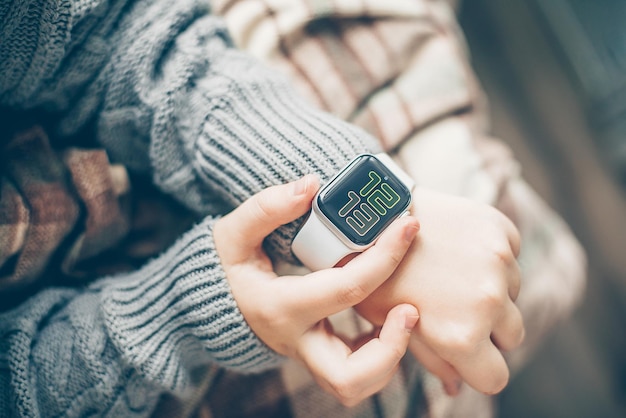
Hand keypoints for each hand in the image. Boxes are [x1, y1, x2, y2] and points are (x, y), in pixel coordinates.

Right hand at [213, 175, 420, 405]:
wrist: (213, 304)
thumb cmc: (225, 267)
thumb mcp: (233, 233)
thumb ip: (266, 208)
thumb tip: (311, 185)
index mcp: (279, 307)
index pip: (345, 290)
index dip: (385, 257)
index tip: (408, 227)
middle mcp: (296, 341)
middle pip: (349, 377)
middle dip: (392, 348)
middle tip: (411, 309)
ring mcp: (308, 356)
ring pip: (355, 386)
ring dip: (389, 358)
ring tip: (403, 317)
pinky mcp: (318, 359)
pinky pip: (356, 375)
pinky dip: (380, 355)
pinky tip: (384, 322)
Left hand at [356, 187, 523, 395]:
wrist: (370, 214)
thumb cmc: (371, 274)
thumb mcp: (389, 325)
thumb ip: (431, 359)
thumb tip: (457, 387)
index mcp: (461, 336)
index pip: (496, 378)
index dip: (479, 369)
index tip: (466, 354)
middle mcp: (488, 301)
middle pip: (511, 337)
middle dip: (489, 330)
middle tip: (454, 308)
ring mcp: (498, 262)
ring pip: (513, 295)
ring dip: (493, 291)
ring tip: (452, 273)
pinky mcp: (500, 229)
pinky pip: (512, 256)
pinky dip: (493, 258)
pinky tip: (458, 248)